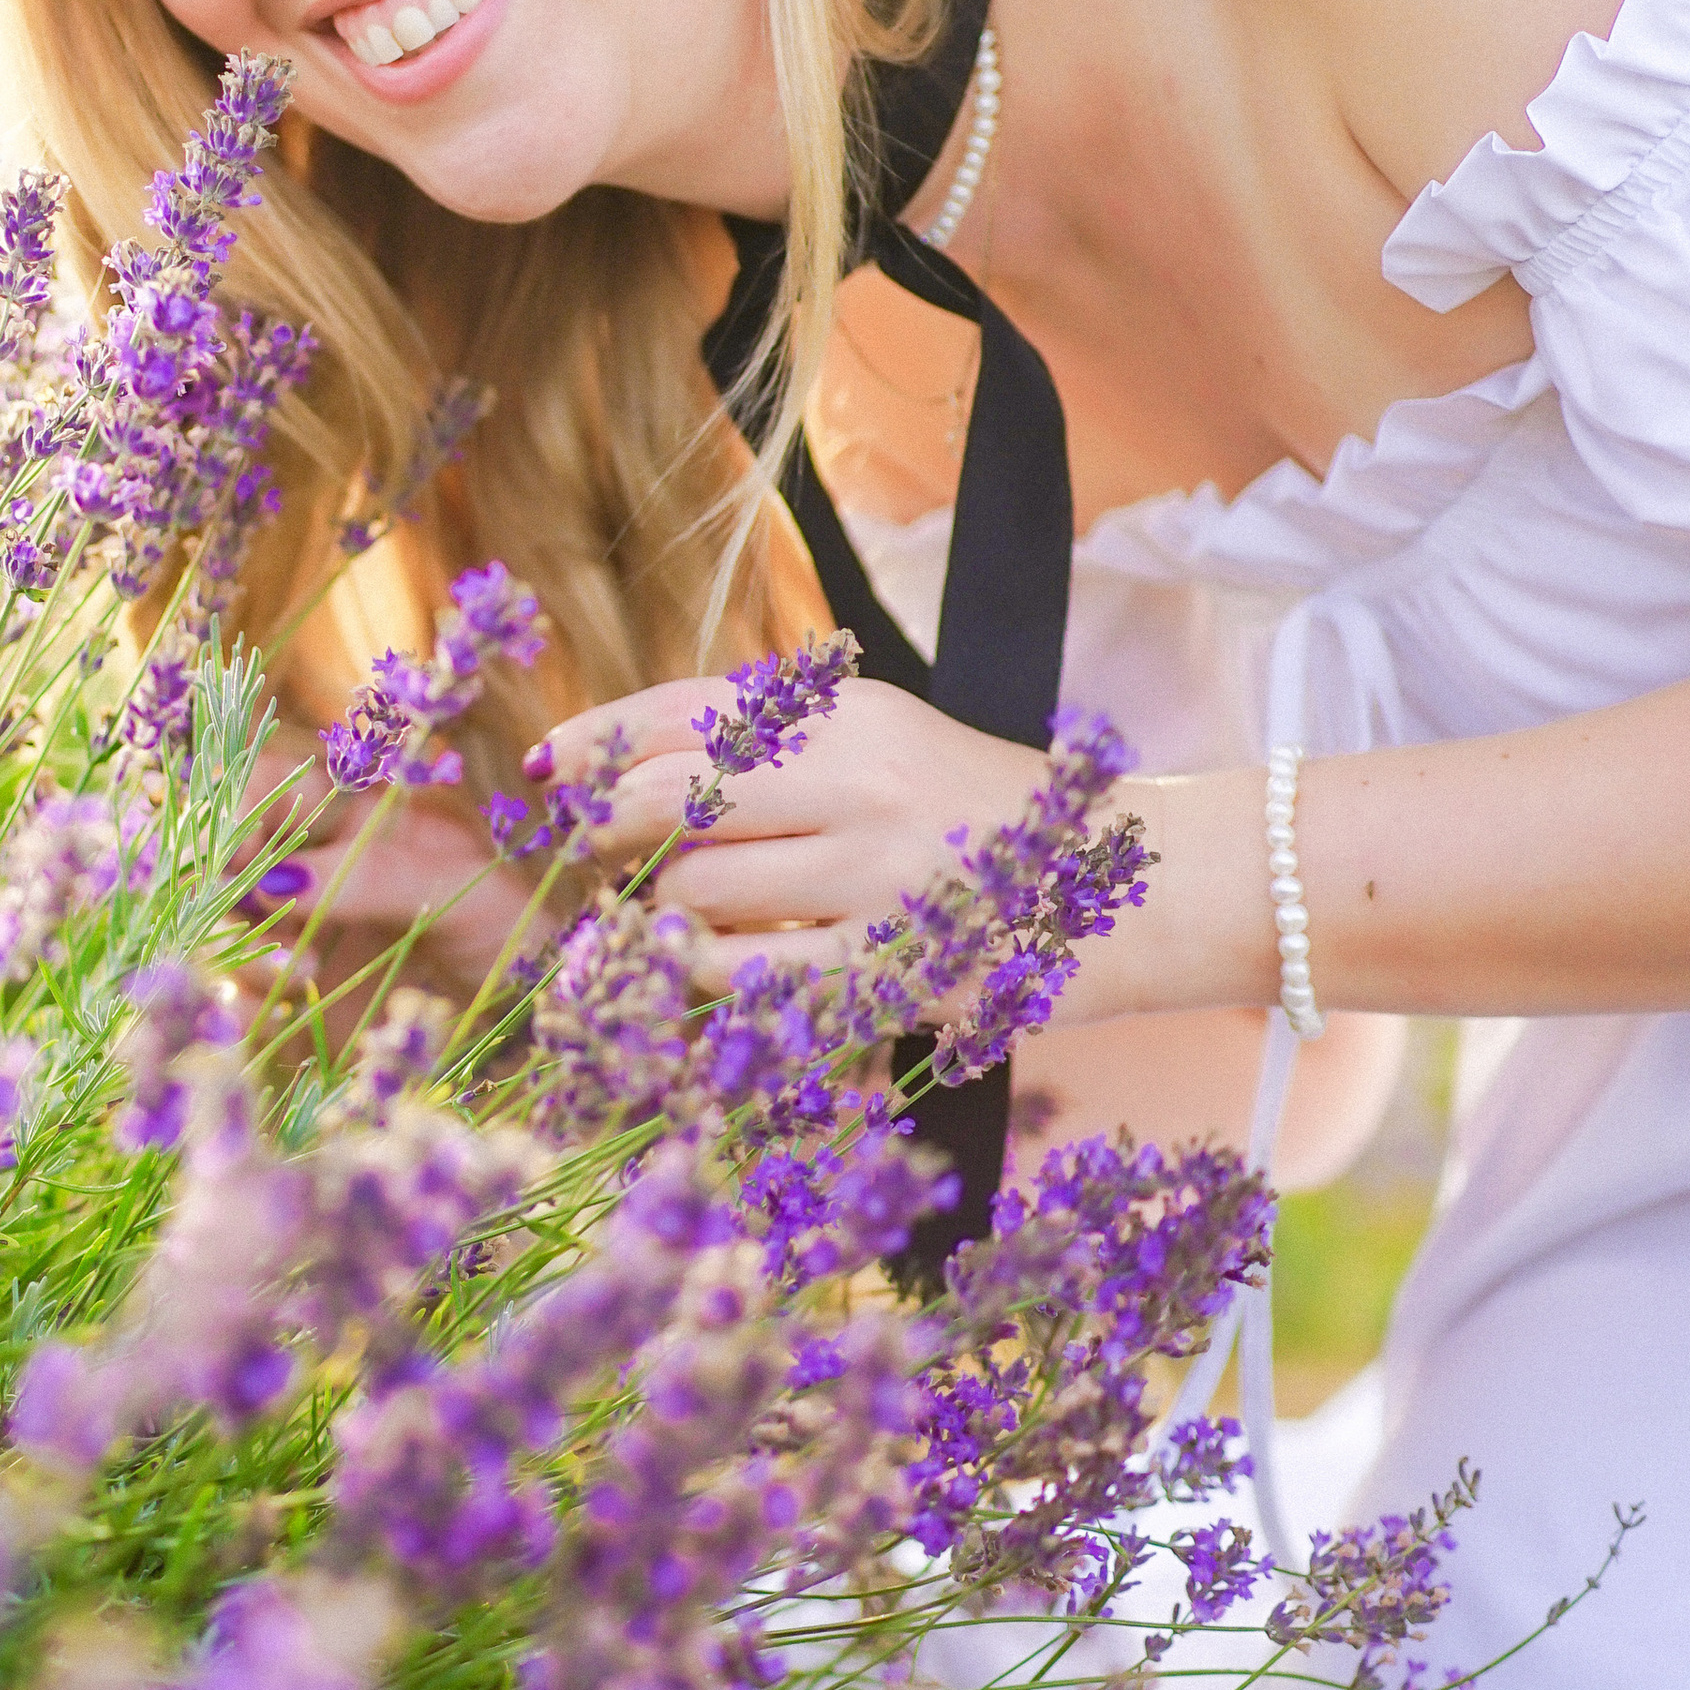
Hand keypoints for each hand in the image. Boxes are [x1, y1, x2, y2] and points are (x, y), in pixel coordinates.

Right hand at [233, 726, 531, 1001]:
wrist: (540, 1015)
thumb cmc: (515, 927)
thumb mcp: (460, 886)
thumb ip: (372, 876)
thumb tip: (278, 882)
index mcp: (351, 818)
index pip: (264, 791)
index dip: (239, 818)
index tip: (245, 864)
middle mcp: (313, 872)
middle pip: (224, 865)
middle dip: (227, 895)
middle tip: (265, 932)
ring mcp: (299, 938)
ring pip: (221, 933)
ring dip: (236, 954)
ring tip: (299, 981)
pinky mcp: (298, 1003)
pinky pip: (238, 1001)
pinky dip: (241, 1009)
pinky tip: (274, 1021)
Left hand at [539, 675, 1059, 988]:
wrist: (1139, 881)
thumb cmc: (984, 817)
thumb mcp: (886, 742)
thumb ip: (772, 745)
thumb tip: (618, 768)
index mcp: (850, 712)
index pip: (683, 712)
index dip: (596, 743)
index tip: (550, 774)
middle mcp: (859, 779)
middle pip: (667, 798)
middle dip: (610, 832)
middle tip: (606, 856)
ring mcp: (878, 876)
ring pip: (694, 893)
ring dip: (665, 912)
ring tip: (692, 914)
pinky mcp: (898, 967)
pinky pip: (749, 977)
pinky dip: (710, 974)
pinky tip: (720, 965)